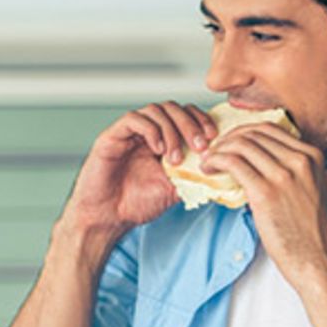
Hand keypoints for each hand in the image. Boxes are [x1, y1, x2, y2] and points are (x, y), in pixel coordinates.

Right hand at [64, 101, 217, 232]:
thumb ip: (192, 174)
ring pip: (155, 110)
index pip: (185, 115)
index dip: (201, 120)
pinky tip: (157, 149)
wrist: (107, 218)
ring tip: (174, 157)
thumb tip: (219, 165)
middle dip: (190, 124)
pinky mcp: (112, 136)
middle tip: (199, 146)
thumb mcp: (174, 189)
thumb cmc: (134, 205)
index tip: (212, 137)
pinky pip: (134, 119)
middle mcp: (146, 132)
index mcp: (161, 140)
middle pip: (173, 108)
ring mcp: (129, 133)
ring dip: (171, 130)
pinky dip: (151, 130)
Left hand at [200, 123, 326, 284]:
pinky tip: (208, 171)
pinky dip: (216, 162)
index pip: (270, 129)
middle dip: (227, 140)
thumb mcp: (310, 189)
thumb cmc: (311, 233)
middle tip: (213, 152)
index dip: (243, 132)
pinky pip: (233, 164)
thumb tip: (256, 163)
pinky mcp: (266, 193)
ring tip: (208, 162)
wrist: (319, 260)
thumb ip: (291, 171)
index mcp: (312, 156)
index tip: (228, 143)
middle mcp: (300, 161)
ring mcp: (284, 175)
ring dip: (218, 151)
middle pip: (253, 134)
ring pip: (240, 146)